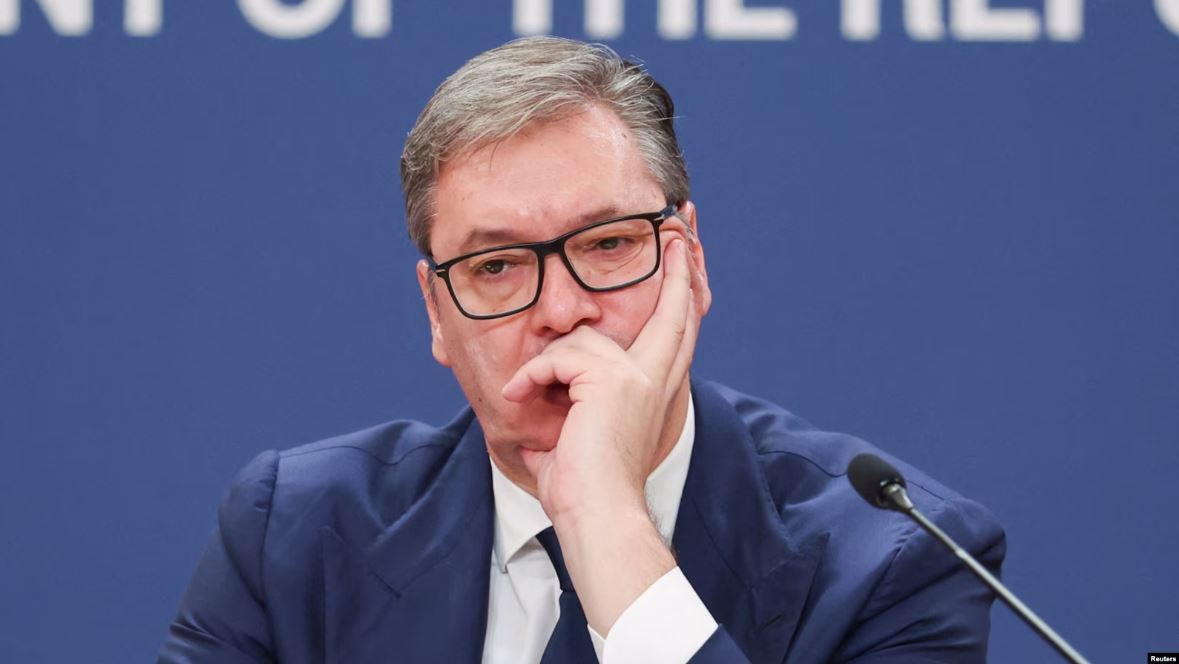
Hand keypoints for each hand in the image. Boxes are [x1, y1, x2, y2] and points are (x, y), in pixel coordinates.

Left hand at [500, 233, 703, 632]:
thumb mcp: (576, 432)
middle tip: (681, 223)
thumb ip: (570, 402)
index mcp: (655, 389)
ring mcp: (638, 376)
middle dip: (681, 263)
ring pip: (584, 340)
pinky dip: (532, 378)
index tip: (686, 248)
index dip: (682, 289)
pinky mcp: (613, 380)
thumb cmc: (582, 486)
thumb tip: (530, 402)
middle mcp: (656, 377)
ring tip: (527, 392)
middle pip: (677, 308)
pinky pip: (558, 357)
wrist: (595, 513)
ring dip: (546, 366)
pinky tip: (521, 398)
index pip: (677, 329)